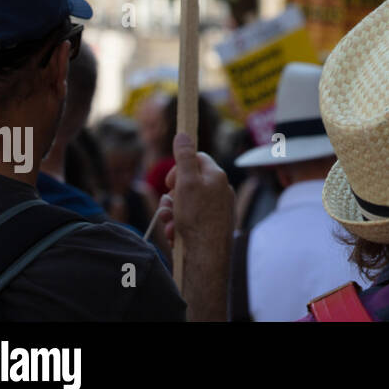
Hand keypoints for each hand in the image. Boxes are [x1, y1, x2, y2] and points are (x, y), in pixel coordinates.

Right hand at [165, 132, 233, 247]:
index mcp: (217, 176)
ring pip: (186, 203)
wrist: (207, 255)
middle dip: (172, 195)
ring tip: (171, 225)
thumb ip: (185, 158)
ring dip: (172, 213)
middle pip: (189, 183)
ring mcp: (217, 209)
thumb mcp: (186, 183)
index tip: (170, 182)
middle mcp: (220, 190)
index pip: (197, 159)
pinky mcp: (211, 226)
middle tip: (169, 207)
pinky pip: (190, 220)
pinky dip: (179, 226)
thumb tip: (183, 133)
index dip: (180, 168)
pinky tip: (176, 236)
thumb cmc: (197, 217)